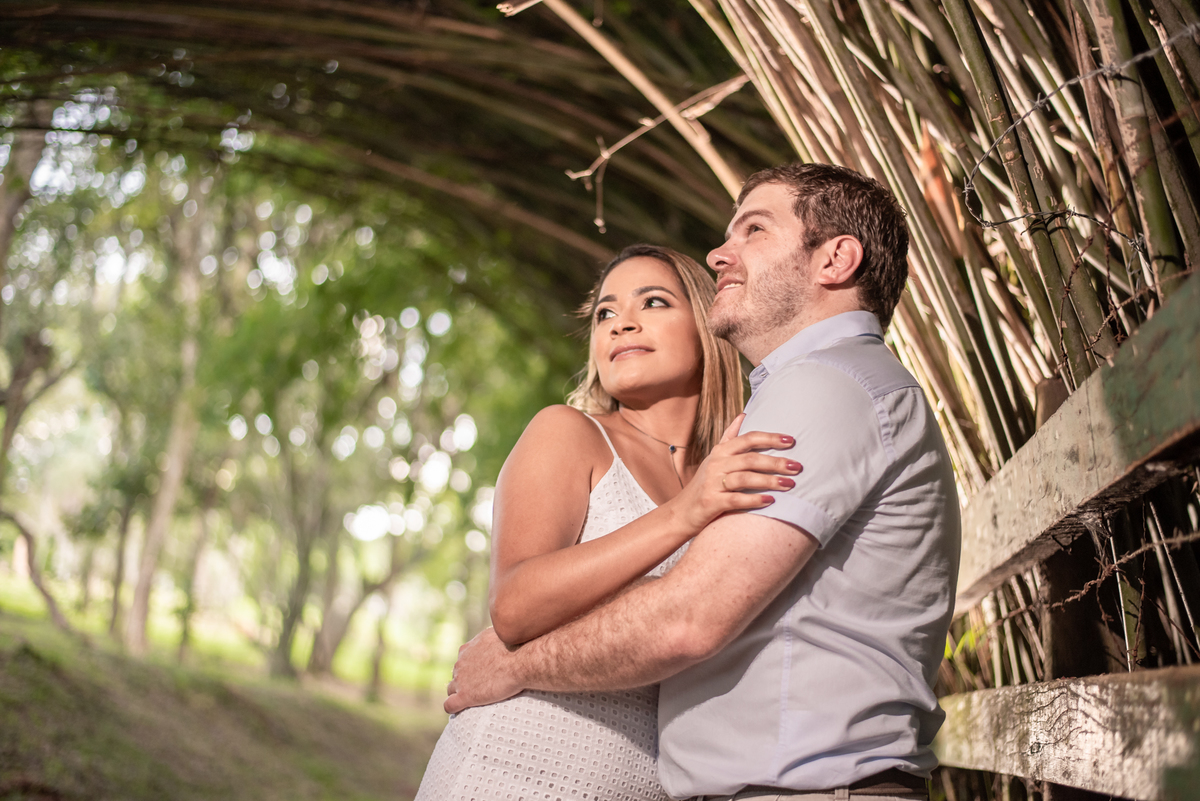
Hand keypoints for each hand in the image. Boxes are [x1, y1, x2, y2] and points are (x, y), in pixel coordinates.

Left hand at [444, 627, 524, 713]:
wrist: (520, 662)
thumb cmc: (515, 646)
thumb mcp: (500, 633)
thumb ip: (491, 637)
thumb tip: (498, 633)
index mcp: (467, 649)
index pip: (462, 659)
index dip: (471, 666)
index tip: (482, 671)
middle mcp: (460, 663)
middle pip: (457, 674)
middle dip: (466, 679)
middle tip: (482, 685)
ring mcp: (460, 680)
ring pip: (451, 689)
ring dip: (459, 693)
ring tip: (473, 698)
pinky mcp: (465, 696)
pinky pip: (450, 705)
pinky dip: (453, 707)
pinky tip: (460, 709)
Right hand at [671, 414, 799, 532]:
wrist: (681, 512)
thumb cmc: (705, 484)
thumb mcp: (715, 458)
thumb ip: (730, 437)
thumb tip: (743, 414)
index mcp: (720, 452)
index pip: (748, 439)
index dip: (770, 438)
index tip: (791, 440)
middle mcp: (716, 464)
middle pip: (750, 459)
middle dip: (775, 462)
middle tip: (797, 466)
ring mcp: (712, 483)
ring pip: (744, 478)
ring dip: (769, 481)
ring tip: (789, 485)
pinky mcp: (711, 502)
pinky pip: (735, 499)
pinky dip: (754, 500)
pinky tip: (771, 501)